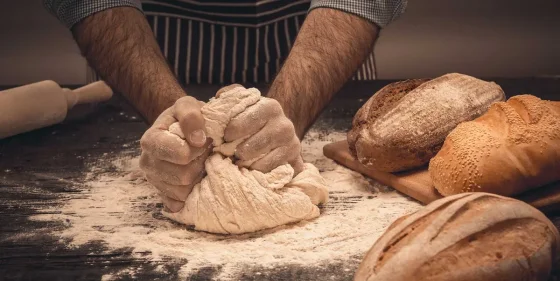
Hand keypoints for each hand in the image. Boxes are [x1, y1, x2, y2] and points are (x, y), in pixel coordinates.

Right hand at [139, 96, 211, 212]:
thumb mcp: (187, 104)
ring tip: (199, 161)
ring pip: (183, 191)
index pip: (181, 155)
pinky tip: (194, 177)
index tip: (203, 140)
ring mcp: (153, 181)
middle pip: (183, 176)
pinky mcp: (162, 195)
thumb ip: (191, 115)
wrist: (178, 128)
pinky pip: (179, 203)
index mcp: (150, 140)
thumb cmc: (184, 117)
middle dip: (199, 163)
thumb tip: (197, 139)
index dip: (198, 148)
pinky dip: (191, 192)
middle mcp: (147, 163)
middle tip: (203, 152)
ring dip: (197, 177)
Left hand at [217, 84, 304, 173]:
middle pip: (250, 147)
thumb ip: (231, 96)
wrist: (280, 128)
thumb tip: (219, 97)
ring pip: (259, 162)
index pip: (241, 125)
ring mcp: (291, 143)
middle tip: (231, 153)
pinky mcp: (295, 159)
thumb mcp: (244, 102)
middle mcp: (284, 124)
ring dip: (246, 164)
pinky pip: (269, 171)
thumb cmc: (255, 117)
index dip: (229, 135)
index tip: (225, 138)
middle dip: (236, 153)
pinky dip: (257, 171)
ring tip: (240, 160)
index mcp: (269, 107)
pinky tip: (253, 166)